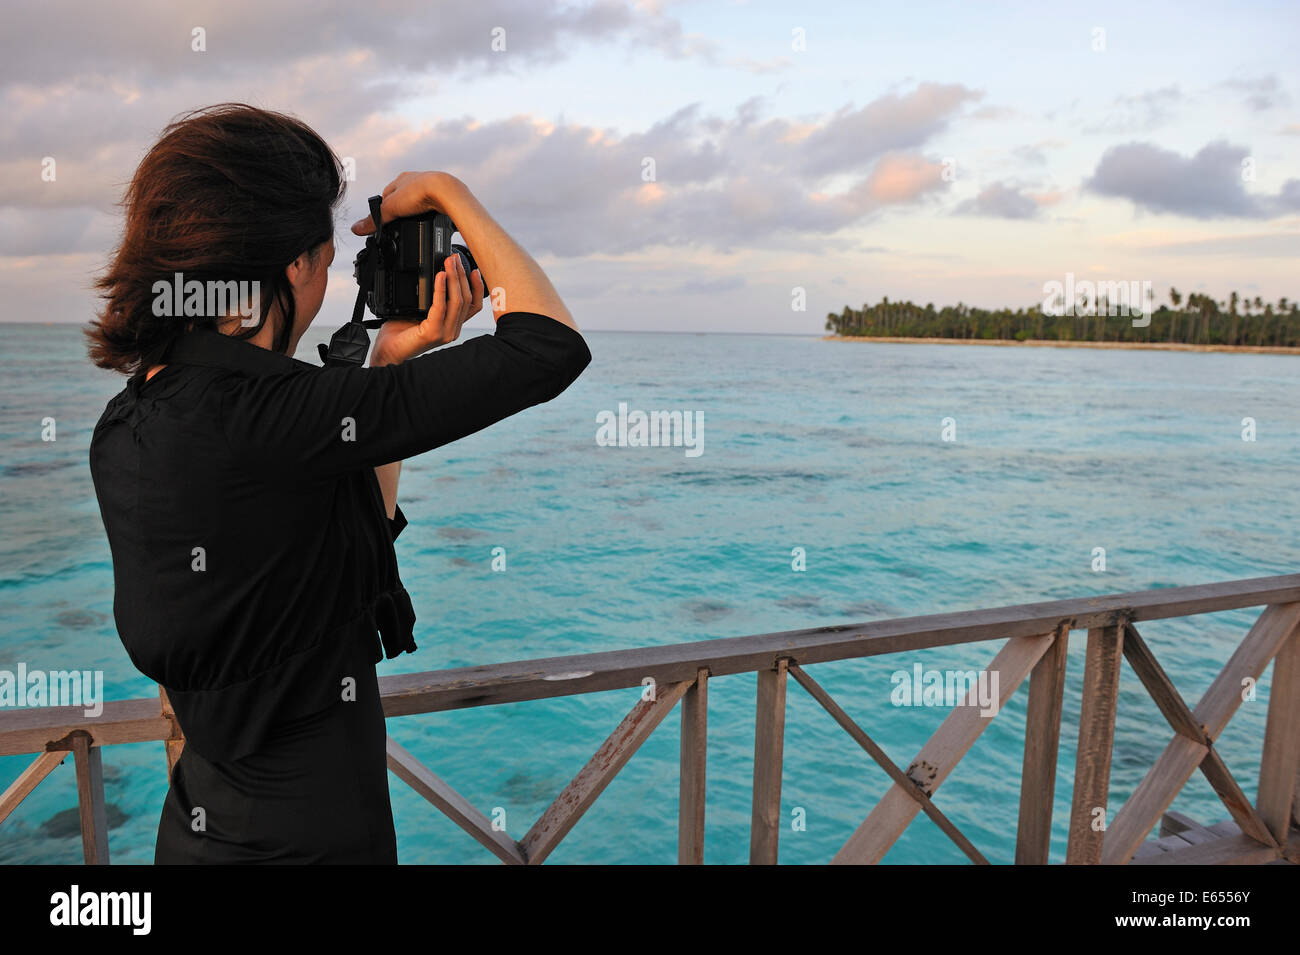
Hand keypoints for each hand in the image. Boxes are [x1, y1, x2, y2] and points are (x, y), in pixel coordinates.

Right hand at [351, 171, 461, 235]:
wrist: (447, 192)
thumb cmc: (420, 192)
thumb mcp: (391, 209)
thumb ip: (375, 220)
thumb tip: (356, 228)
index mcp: (401, 180)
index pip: (387, 195)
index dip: (384, 209)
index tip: (384, 221)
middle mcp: (416, 181)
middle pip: (404, 198)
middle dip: (402, 211)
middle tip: (401, 224)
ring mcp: (431, 188)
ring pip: (420, 201)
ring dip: (417, 212)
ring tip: (416, 224)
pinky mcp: (444, 197)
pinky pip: (434, 207)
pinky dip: (431, 214)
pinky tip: (431, 221)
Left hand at [369, 253, 484, 365]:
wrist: (388, 351)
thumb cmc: (401, 333)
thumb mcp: (421, 311)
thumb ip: (433, 299)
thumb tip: (439, 274)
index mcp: (452, 325)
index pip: (473, 305)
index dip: (477, 287)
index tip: (473, 269)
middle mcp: (452, 330)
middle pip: (466, 299)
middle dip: (461, 275)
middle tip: (454, 258)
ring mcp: (444, 333)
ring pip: (457, 301)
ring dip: (454, 278)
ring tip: (448, 263)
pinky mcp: (433, 333)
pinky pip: (440, 306)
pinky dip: (440, 288)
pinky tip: (439, 276)